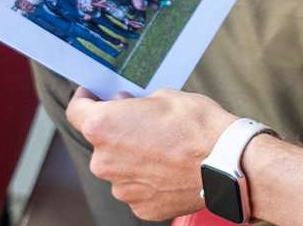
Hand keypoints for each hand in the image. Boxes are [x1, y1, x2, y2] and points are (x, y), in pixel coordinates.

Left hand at [66, 87, 240, 220]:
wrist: (226, 162)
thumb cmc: (197, 125)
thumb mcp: (163, 96)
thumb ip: (134, 104)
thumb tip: (123, 106)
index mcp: (103, 127)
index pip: (76, 111)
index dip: (84, 100)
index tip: (91, 95)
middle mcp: (103, 161)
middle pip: (101, 143)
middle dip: (117, 132)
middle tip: (144, 123)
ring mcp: (121, 188)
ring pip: (119, 168)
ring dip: (133, 158)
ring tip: (164, 150)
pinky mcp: (140, 207)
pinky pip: (137, 188)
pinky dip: (147, 179)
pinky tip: (169, 169)